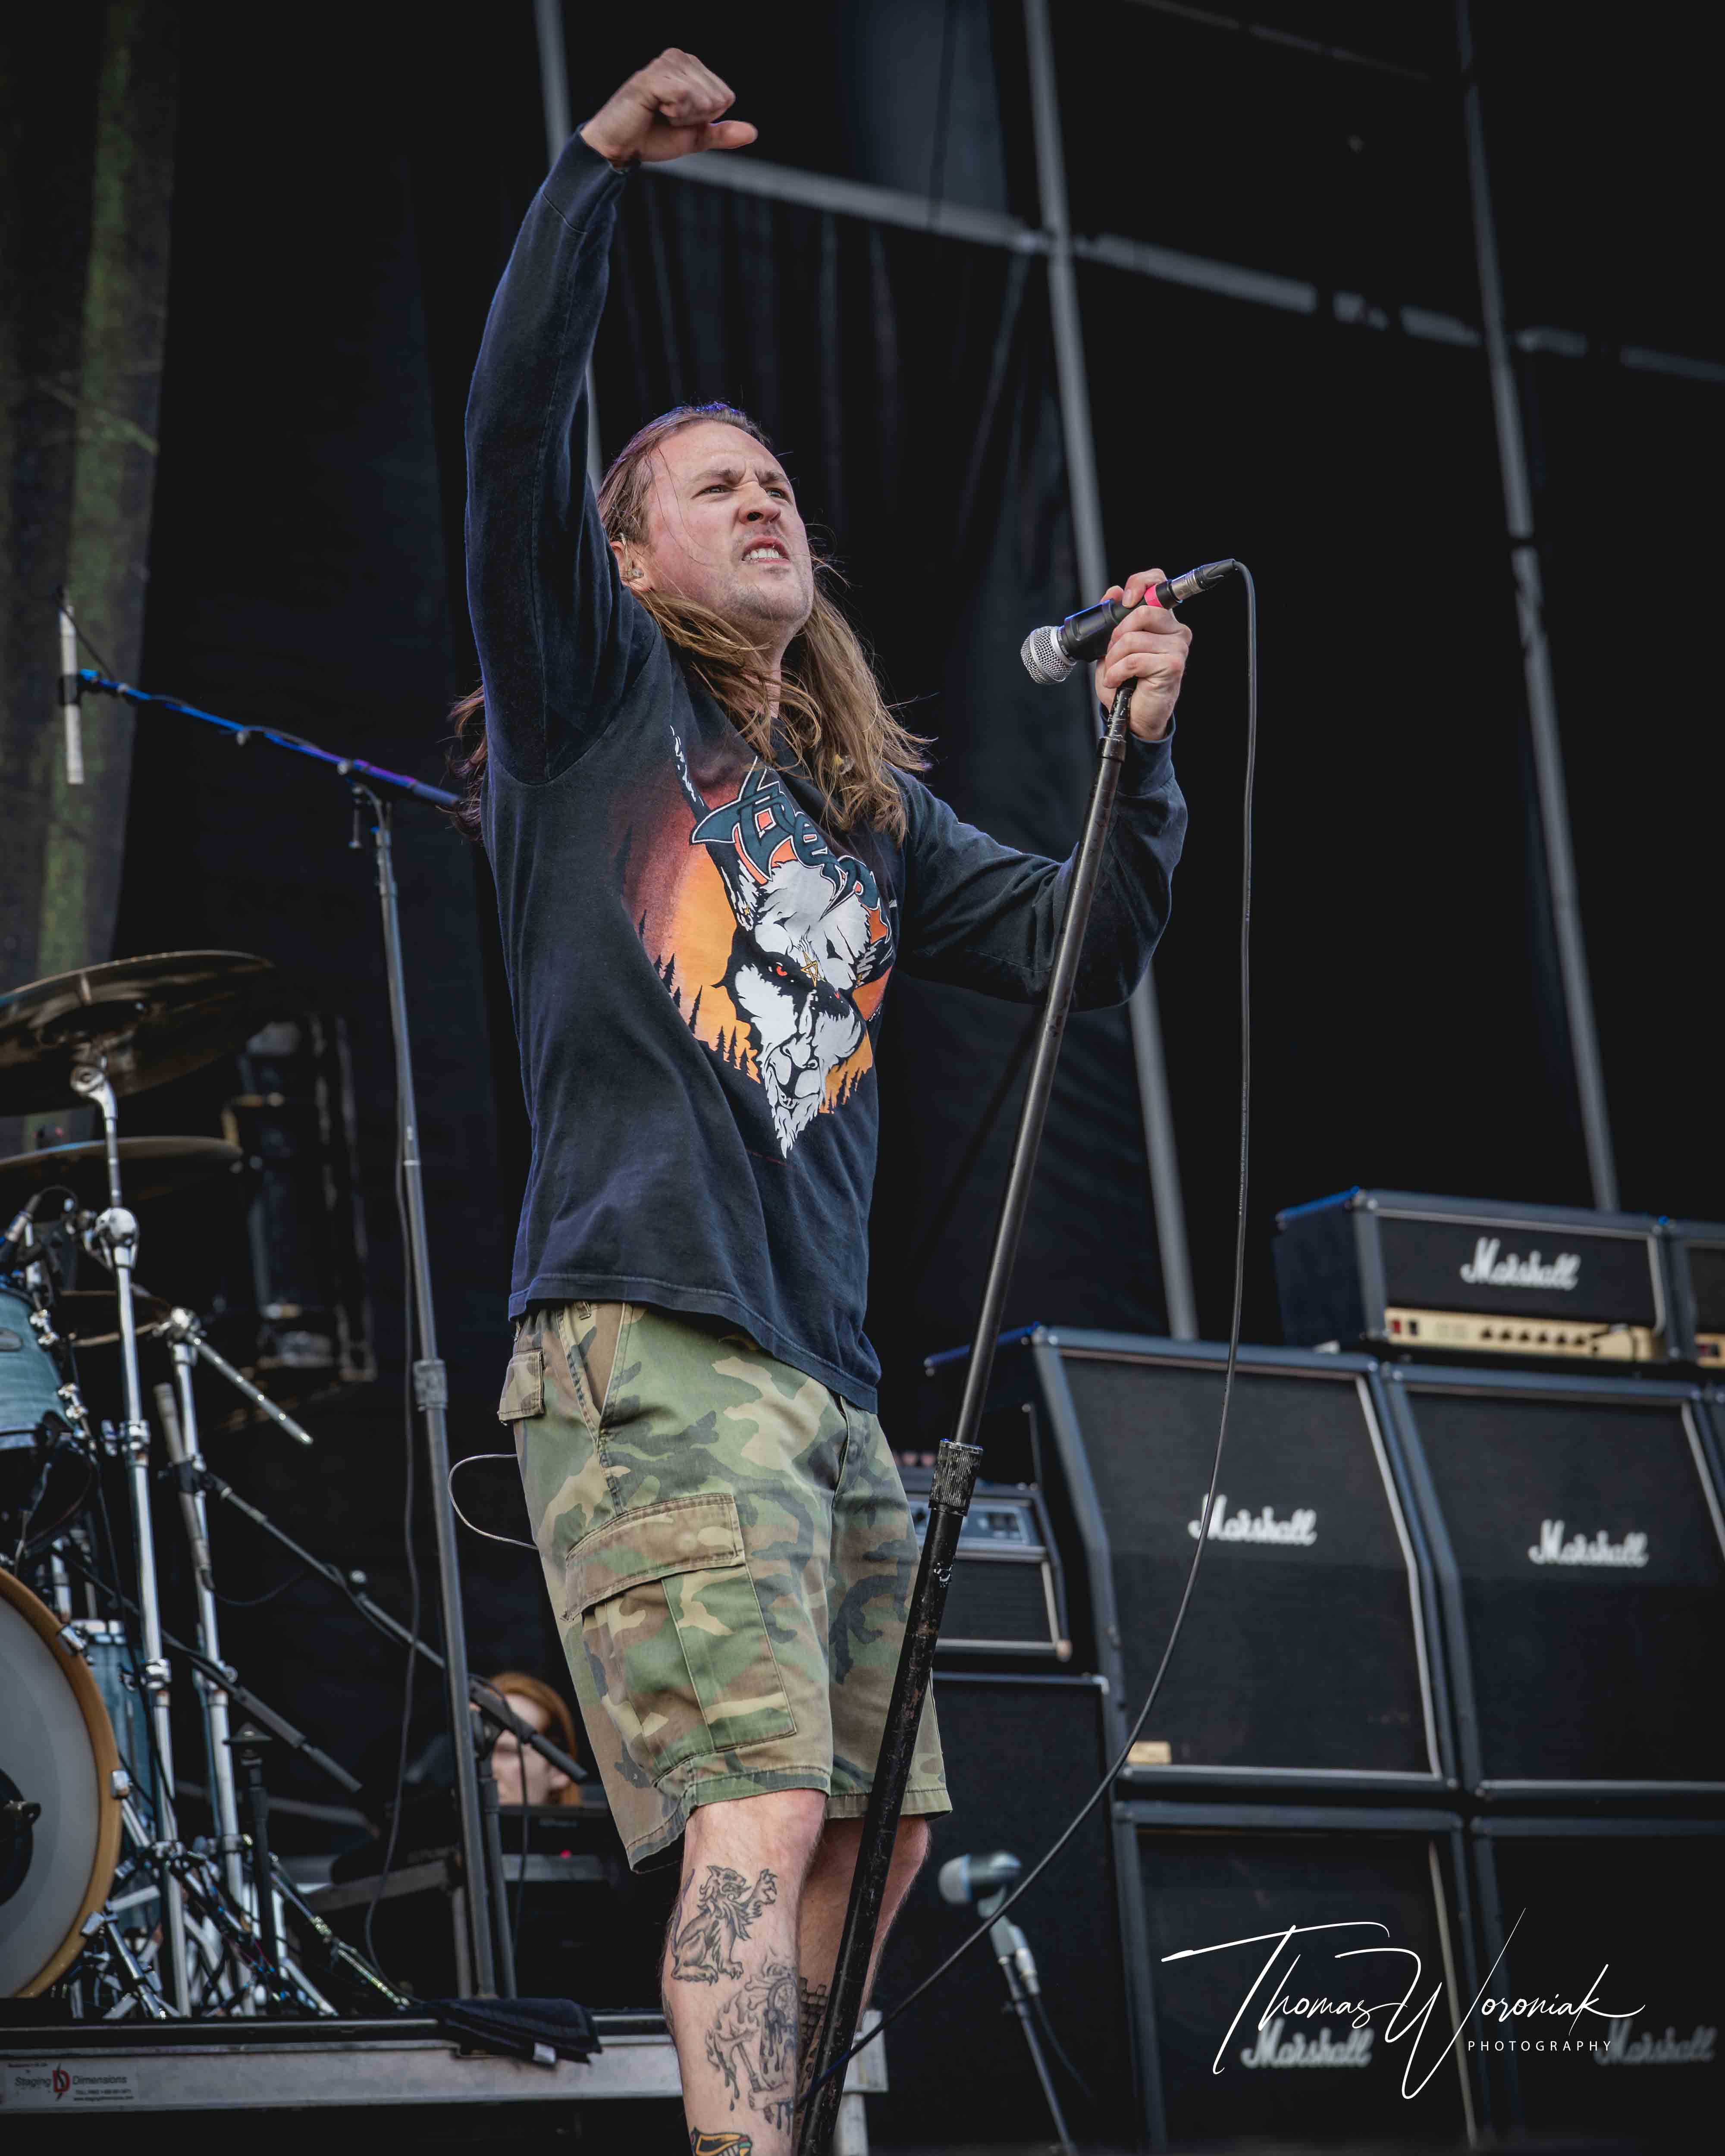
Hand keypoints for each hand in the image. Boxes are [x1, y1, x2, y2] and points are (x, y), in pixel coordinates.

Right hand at [579, 50, 756, 167]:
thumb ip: (721, 133)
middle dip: (695, 117)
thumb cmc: (653, 137)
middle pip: (717, 97)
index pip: (725, 96)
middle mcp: (680, 57)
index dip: (706, 117)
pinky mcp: (654, 76)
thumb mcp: (694, 136)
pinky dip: (674, 113)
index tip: (679, 118)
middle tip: (667, 117)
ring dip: (682, 117)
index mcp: (691, 67)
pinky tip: (654, 109)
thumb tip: (752, 133)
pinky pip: (685, 97)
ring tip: (658, 113)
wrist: (620, 148)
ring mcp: (666, 63)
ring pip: (703, 98)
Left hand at [1095, 569, 1191, 741]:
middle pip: (1142, 612)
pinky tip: (1117, 681)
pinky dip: (1117, 672)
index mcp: (1163, 621)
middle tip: (1112, 654)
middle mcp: (1176, 631)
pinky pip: (1134, 659)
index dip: (1140, 583)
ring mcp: (1177, 648)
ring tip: (1114, 672)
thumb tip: (1112, 593)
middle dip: (1117, 635)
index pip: (1159, 584)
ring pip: (1133, 638)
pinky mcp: (1173, 665)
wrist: (1134, 716)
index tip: (1124, 599)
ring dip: (1114, 658)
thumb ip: (1113, 619)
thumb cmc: (1127, 683)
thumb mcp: (1113, 646)